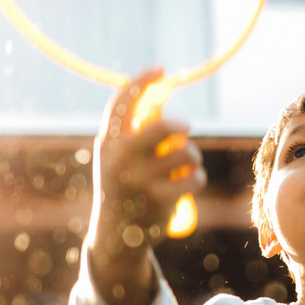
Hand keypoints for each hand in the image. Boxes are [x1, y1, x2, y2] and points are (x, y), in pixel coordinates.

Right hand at [88, 68, 205, 304]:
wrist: (116, 235)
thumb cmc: (122, 187)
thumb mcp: (118, 158)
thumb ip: (133, 131)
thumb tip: (160, 98)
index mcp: (108, 143)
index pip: (122, 103)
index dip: (142, 81)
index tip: (161, 69)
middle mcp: (120, 159)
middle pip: (163, 127)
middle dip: (181, 127)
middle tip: (184, 132)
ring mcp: (140, 180)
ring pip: (185, 152)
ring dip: (192, 156)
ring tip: (187, 164)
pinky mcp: (160, 199)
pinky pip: (194, 176)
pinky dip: (197, 177)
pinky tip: (189, 183)